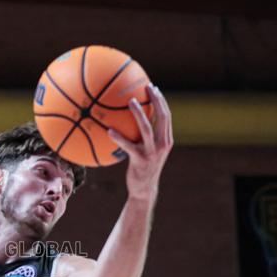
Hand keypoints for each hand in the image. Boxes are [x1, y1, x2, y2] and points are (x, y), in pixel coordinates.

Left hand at [108, 85, 172, 205]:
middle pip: (163, 117)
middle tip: (147, 87)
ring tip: (130, 101)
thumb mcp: (146, 150)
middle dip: (156, 100)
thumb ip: (143, 136)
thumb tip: (128, 120)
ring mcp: (152, 152)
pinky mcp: (141, 160)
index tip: (153, 88)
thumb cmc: (142, 168)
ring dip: (139, 113)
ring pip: (147, 128)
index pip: (167, 116)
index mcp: (166, 140)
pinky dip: (119, 137)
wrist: (144, 189)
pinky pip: (128, 146)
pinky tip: (109, 131)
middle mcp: (163, 144)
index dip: (161, 101)